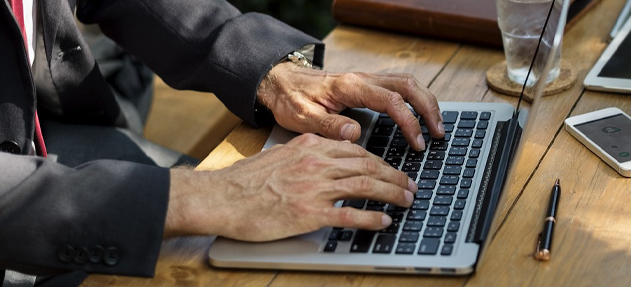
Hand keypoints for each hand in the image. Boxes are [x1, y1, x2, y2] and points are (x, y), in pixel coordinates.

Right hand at [166, 134, 415, 240]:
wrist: (220, 197)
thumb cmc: (244, 181)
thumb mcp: (279, 155)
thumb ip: (305, 155)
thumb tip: (324, 160)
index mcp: (309, 146)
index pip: (355, 150)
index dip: (379, 160)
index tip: (391, 168)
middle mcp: (316, 163)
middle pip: (367, 166)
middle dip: (393, 175)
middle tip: (410, 185)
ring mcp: (315, 188)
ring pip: (365, 185)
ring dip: (392, 193)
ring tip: (407, 200)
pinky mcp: (310, 213)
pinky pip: (350, 214)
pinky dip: (372, 217)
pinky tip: (385, 221)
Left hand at [257, 62, 444, 150]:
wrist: (279, 81)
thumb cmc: (290, 99)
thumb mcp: (301, 117)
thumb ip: (328, 125)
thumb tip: (354, 134)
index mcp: (349, 87)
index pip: (391, 100)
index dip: (409, 122)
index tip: (417, 143)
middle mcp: (362, 79)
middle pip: (408, 86)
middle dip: (428, 108)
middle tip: (439, 133)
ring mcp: (366, 80)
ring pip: (407, 83)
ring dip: (426, 102)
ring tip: (437, 125)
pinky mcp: (367, 85)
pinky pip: (399, 86)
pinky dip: (416, 99)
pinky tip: (421, 115)